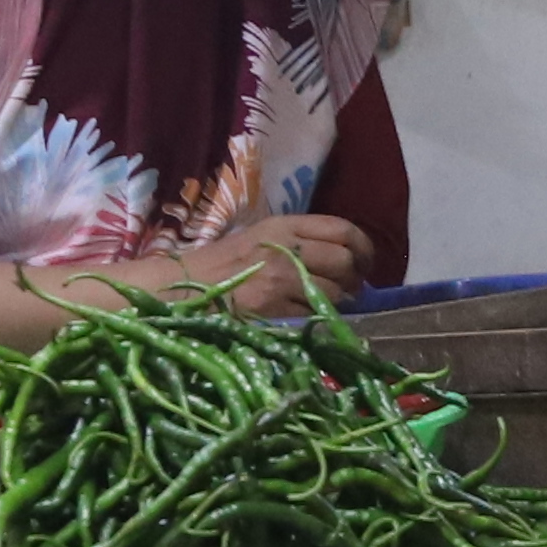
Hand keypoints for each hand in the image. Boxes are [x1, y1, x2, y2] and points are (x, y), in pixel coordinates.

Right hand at [161, 214, 372, 317]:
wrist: (181, 289)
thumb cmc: (221, 266)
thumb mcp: (260, 239)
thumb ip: (300, 243)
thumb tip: (346, 262)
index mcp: (283, 226)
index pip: (343, 229)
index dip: (364, 248)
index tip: (365, 263)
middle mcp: (285, 249)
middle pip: (345, 261)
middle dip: (354, 278)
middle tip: (350, 289)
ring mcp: (280, 281)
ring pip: (334, 293)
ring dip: (338, 303)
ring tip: (325, 305)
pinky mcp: (273, 310)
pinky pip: (313, 316)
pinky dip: (316, 320)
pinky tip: (305, 319)